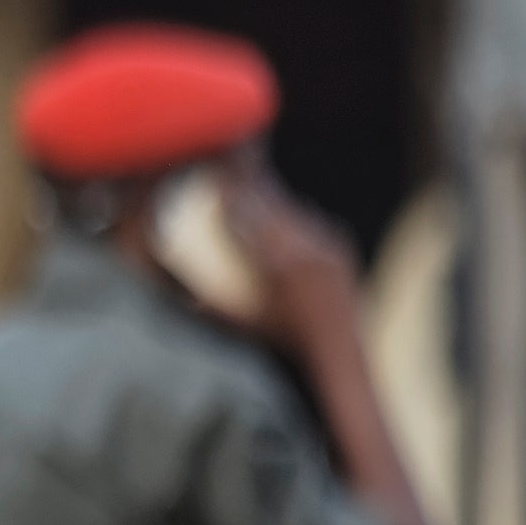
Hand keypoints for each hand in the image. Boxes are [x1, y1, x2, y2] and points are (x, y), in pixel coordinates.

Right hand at [215, 157, 364, 355]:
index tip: (218, 186)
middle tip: (237, 175)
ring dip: (276, 200)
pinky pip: (316, 226)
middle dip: (254, 190)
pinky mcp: (341, 251)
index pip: (251, 223)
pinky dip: (299, 218)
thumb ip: (214, 310)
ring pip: (297, 214)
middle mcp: (307, 251)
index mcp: (280, 266)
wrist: (339, 350)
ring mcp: (328, 249)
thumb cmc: (285, 342)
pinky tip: (288, 215)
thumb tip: (184, 300)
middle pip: (275, 210)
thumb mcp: (245, 326)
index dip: (234, 201)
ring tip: (260, 186)